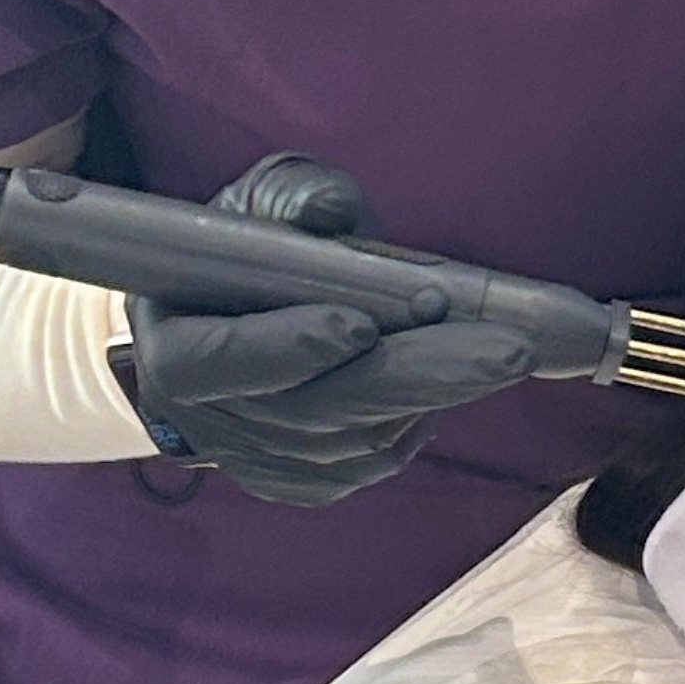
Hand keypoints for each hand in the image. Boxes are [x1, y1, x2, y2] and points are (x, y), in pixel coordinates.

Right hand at [120, 154, 535, 505]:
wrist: (202, 326)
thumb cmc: (232, 256)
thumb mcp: (250, 208)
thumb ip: (291, 200)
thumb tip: (331, 208)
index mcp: (177, 348)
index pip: (229, 360)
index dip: (291, 347)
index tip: (359, 326)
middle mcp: (209, 418)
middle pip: (321, 410)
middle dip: (421, 376)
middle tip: (508, 350)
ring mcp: (252, 460)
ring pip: (355, 444)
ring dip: (432, 397)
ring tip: (490, 354)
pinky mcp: (293, 483)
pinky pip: (364, 467)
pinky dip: (411, 426)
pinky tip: (439, 386)